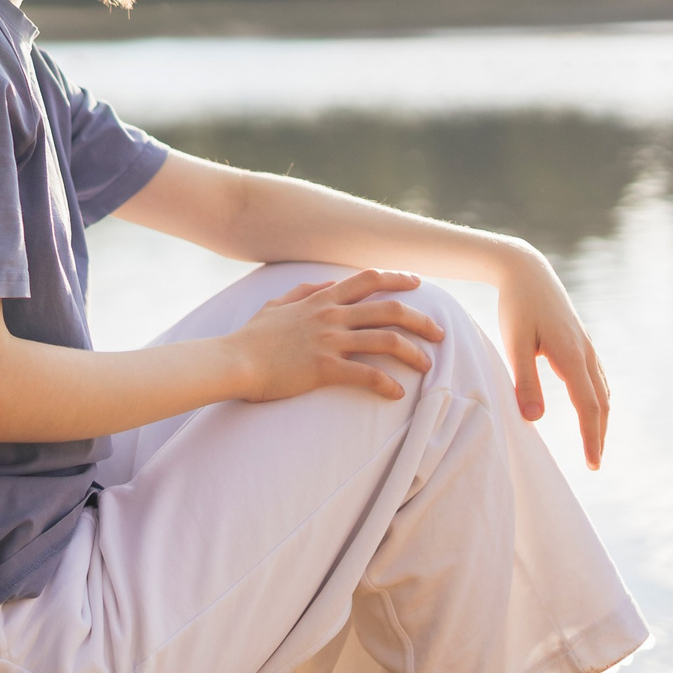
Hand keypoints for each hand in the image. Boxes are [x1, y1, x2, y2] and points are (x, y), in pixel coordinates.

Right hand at [225, 269, 444, 404]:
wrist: (233, 362)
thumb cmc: (251, 338)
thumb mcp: (275, 306)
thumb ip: (302, 293)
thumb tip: (323, 286)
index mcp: (321, 300)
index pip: (368, 280)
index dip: (397, 278)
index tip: (418, 284)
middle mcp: (330, 316)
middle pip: (389, 310)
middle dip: (421, 319)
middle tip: (439, 332)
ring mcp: (329, 341)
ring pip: (386, 340)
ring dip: (413, 352)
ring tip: (428, 365)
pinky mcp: (324, 368)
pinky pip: (366, 375)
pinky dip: (387, 385)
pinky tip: (397, 393)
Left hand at [493, 241, 610, 468]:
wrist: (527, 270)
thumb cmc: (517, 306)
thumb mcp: (514, 343)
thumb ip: (524, 380)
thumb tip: (534, 419)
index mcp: (572, 356)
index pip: (588, 407)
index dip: (592, 437)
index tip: (592, 463)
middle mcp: (586, 353)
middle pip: (601, 403)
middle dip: (599, 434)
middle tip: (594, 462)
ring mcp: (587, 347)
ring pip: (602, 390)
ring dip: (600, 419)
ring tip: (594, 442)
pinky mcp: (581, 342)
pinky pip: (597, 378)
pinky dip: (598, 400)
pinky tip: (590, 408)